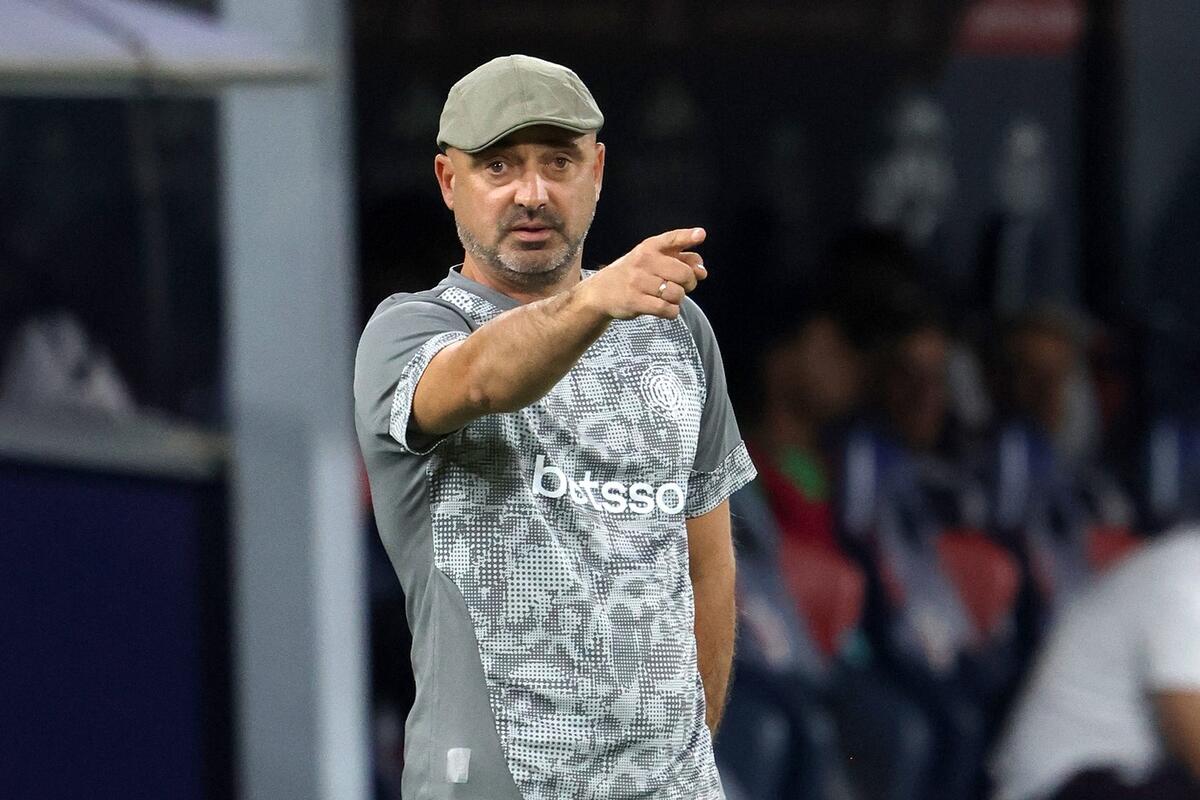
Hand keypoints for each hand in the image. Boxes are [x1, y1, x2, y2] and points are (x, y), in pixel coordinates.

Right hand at [575, 228, 707, 320]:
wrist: (601, 292)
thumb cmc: (633, 274)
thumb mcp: (651, 259)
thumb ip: (679, 259)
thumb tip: (702, 270)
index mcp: (649, 247)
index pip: (672, 239)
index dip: (688, 237)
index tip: (701, 235)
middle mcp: (644, 261)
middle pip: (684, 273)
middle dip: (690, 283)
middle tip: (682, 286)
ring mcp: (638, 282)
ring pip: (677, 294)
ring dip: (678, 299)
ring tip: (668, 298)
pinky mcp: (635, 301)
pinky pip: (667, 309)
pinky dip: (672, 312)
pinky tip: (666, 309)